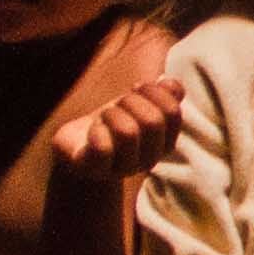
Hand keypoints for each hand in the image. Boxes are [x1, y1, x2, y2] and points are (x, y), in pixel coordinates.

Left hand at [49, 73, 188, 181]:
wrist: (80, 145)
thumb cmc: (114, 120)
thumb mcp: (141, 103)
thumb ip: (164, 93)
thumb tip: (173, 85)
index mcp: (165, 143)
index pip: (173, 113)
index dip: (154, 91)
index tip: (136, 88)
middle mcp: (149, 159)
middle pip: (153, 122)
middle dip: (131, 101)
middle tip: (117, 104)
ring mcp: (123, 168)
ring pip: (127, 132)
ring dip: (111, 114)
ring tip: (104, 116)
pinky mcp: (96, 168)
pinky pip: (102, 148)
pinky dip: (97, 130)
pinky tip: (94, 128)